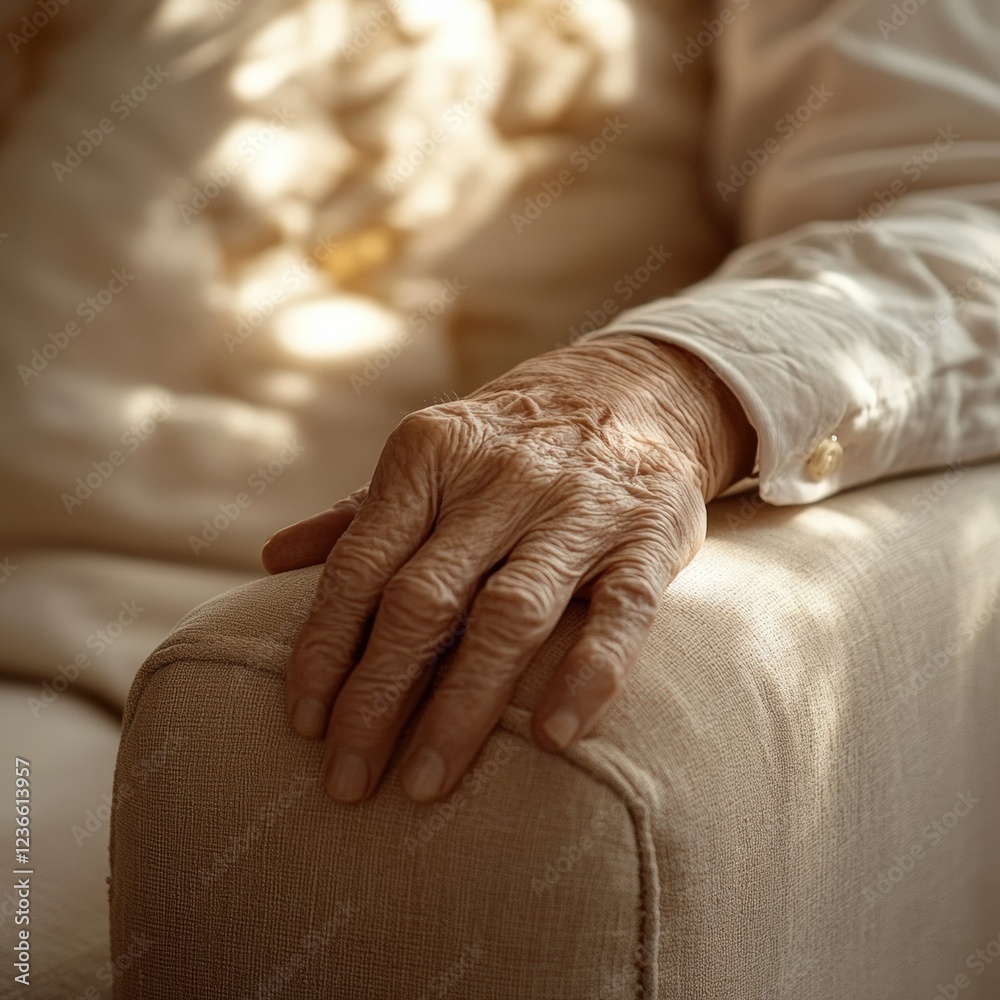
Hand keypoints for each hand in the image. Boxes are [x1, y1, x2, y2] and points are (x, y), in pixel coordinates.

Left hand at [262, 335, 755, 803]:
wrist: (629, 393)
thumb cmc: (506, 447)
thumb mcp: (431, 458)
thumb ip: (360, 514)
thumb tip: (272, 558)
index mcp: (429, 454)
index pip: (360, 564)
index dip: (326, 648)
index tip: (304, 724)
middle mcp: (500, 478)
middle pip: (424, 599)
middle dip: (377, 697)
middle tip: (345, 781)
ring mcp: (578, 508)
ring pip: (510, 615)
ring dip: (463, 706)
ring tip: (424, 783)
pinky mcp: (647, 538)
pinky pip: (619, 614)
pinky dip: (586, 676)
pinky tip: (551, 738)